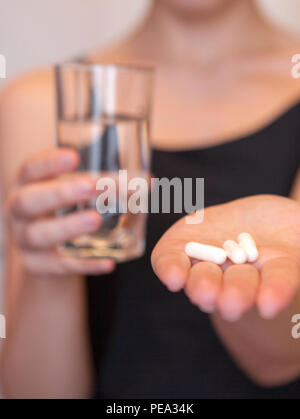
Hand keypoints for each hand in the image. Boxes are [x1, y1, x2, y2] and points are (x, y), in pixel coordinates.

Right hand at [7, 149, 114, 277]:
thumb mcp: (72, 191)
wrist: (45, 248)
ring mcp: (25, 240)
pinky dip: (84, 265)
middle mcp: (19, 212)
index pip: (30, 170)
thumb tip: (148, 180)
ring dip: (67, 227)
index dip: (49, 163)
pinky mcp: (37, 265)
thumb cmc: (64, 209)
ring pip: (38, 235)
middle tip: (90, 187)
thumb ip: (100, 182)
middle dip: (58, 193)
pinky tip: (108, 263)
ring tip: (95, 220)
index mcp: (27, 186)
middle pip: (28, 201)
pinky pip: (59, 267)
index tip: (74, 156)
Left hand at [151, 195, 299, 320]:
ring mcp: (211, 260)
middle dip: (235, 294)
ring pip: (205, 278)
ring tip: (199, 290)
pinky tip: (170, 276)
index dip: (276, 290)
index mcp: (275, 271)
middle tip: (231, 303)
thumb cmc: (283, 232)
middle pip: (239, 287)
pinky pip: (172, 259)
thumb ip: (297, 253)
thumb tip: (296, 262)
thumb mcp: (295, 240)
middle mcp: (242, 273)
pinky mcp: (184, 244)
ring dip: (201, 286)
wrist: (251, 224)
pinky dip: (168, 267)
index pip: (279, 282)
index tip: (269, 302)